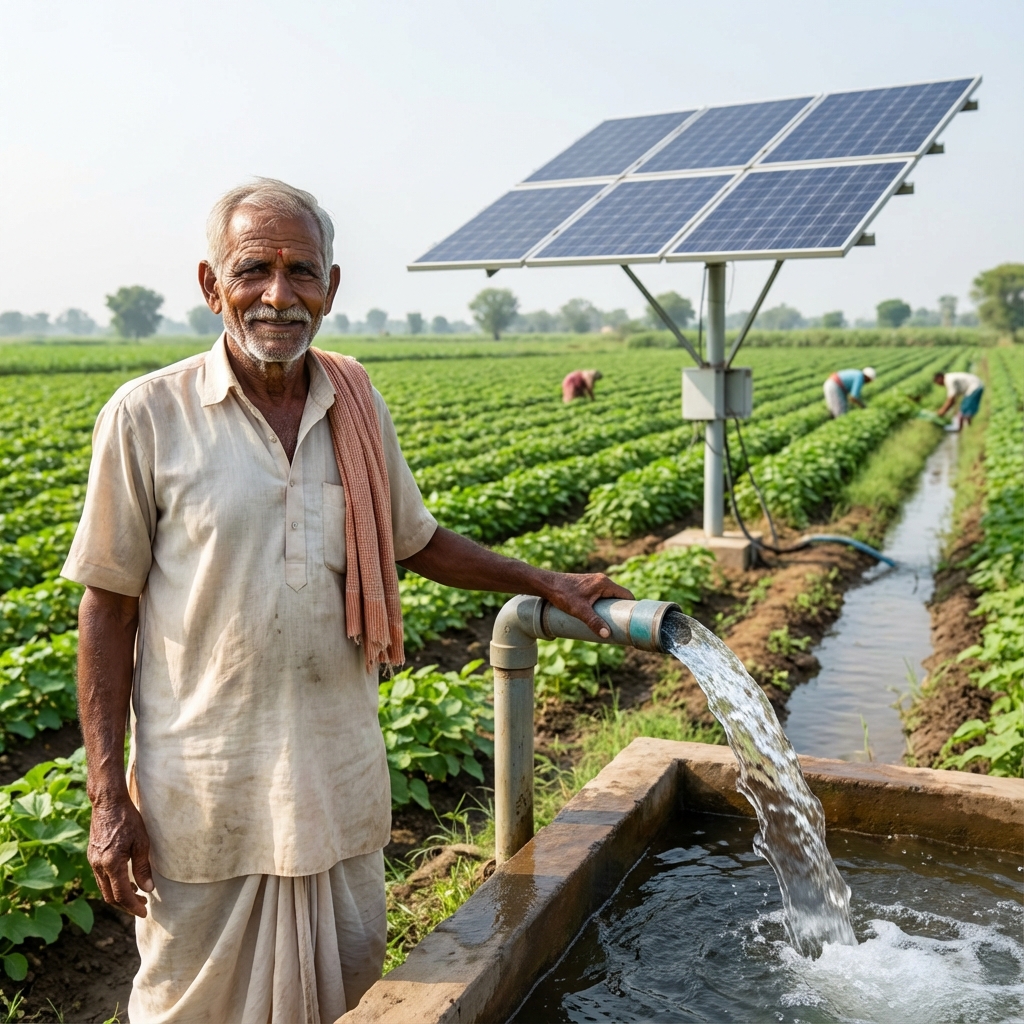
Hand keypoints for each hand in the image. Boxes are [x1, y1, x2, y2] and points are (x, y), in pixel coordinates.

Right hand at [88, 794, 154, 917]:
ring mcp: (92, 861)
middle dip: (126, 904)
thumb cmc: (128, 819)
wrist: (108, 802)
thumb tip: (148, 889)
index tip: (144, 911)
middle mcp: (98, 866)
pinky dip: (113, 884)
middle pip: (110, 896)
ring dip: (119, 895)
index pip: (121, 895)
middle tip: (142, 906)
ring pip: (104, 888)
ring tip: (137, 894)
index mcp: (111, 864)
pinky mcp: (92, 855)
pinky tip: (125, 880)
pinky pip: (101, 878)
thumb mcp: (141, 842)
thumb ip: (143, 868)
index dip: (133, 906)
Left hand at [539, 571, 633, 638]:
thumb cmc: (563, 595)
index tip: (633, 620)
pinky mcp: (587, 586)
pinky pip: (601, 595)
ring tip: (611, 623)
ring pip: (609, 596)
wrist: (547, 584)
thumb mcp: (580, 610)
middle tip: (622, 625)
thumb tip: (607, 635)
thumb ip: (593, 622)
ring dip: (611, 607)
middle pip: (619, 596)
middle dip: (621, 610)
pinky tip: (599, 615)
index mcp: (604, 583)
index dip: (632, 607)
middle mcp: (601, 580)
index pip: (626, 594)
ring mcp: (594, 582)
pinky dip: (603, 604)